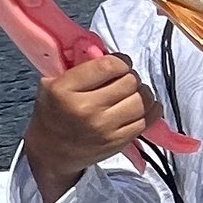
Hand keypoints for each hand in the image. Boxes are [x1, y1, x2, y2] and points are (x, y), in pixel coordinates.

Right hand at [22, 54, 152, 201]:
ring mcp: (104, 128)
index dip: (121, 61)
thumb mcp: (52, 83)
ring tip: (134, 92)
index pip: (109, 66)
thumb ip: (77, 66)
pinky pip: (147, 120)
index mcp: (65, 90)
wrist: (52, 153)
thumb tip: (106, 50)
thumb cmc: (53, 112)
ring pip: (142, 100)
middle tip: (125, 79)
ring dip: (143, 92)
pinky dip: (150, 110)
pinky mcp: (117, 142)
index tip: (119, 64)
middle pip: (129, 82)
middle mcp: (86, 109)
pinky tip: (141, 106)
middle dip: (130, 76)